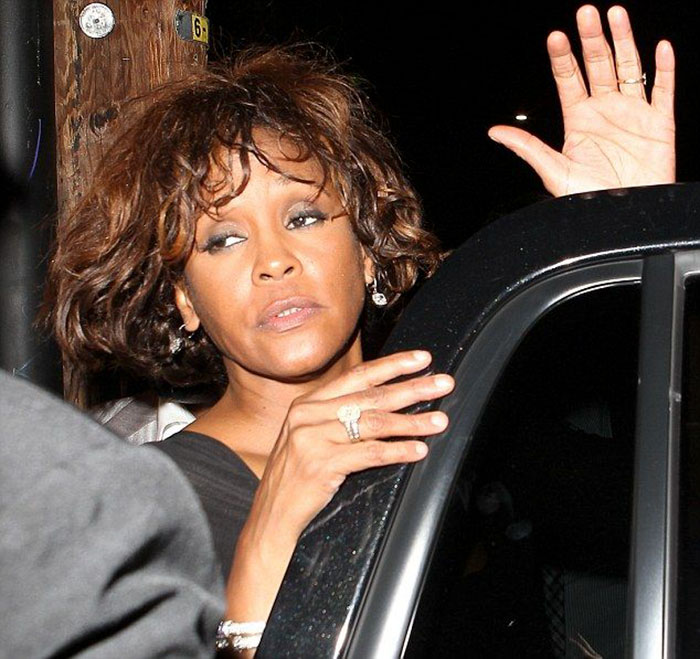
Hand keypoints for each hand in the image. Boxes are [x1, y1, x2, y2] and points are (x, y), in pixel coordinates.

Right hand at [225, 350, 453, 621]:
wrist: (271, 514)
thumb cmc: (298, 475)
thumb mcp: (311, 435)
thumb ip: (338, 415)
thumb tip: (386, 399)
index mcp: (309, 402)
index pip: (358, 376)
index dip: (393, 365)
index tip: (422, 359)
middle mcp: (309, 414)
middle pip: (371, 397)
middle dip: (412, 389)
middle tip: (443, 384)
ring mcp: (313, 438)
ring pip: (374, 424)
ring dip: (412, 422)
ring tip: (439, 421)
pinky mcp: (321, 464)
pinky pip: (369, 453)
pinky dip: (398, 451)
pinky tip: (418, 450)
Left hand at [488, 5, 674, 195]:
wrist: (623, 217)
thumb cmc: (588, 199)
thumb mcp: (554, 171)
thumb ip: (527, 147)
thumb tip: (495, 132)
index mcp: (579, 119)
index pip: (568, 80)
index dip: (562, 58)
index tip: (555, 37)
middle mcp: (604, 110)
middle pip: (598, 65)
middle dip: (592, 39)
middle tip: (586, 12)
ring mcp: (632, 113)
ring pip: (629, 68)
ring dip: (624, 41)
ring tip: (616, 14)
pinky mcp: (658, 123)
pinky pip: (664, 90)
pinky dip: (664, 69)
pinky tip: (660, 48)